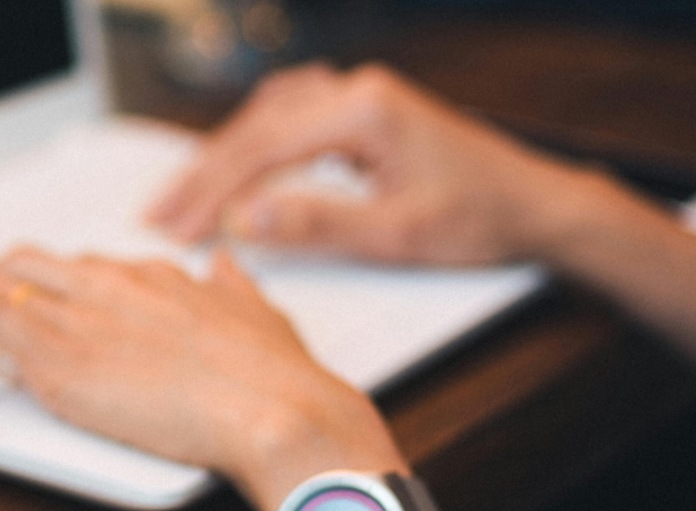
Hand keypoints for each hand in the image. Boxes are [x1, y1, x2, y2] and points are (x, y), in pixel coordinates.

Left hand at [0, 246, 406, 510]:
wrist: (275, 405)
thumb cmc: (278, 380)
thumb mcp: (261, 317)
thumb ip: (234, 290)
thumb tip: (223, 266)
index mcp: (158, 277)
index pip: (84, 268)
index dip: (51, 286)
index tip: (34, 301)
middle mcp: (110, 281)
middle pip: (29, 263)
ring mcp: (77, 311)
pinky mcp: (52, 348)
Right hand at [146, 62, 624, 265]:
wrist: (537, 204)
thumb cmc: (479, 220)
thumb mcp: (396, 236)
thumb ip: (315, 224)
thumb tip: (241, 220)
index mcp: (363, 111)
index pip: (262, 148)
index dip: (209, 191)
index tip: (172, 226)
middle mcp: (356, 90)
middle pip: (255, 128)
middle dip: (202, 176)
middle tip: (158, 217)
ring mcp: (360, 94)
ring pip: (266, 118)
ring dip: (222, 157)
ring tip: (183, 196)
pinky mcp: (364, 109)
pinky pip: (289, 116)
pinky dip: (253, 142)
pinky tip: (235, 162)